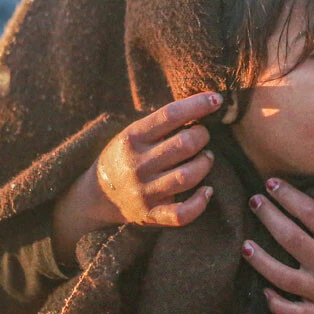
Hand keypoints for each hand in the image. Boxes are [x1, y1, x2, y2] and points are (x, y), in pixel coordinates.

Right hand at [52, 92, 221, 265]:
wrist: (97, 196)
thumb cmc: (125, 156)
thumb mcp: (133, 133)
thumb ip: (162, 123)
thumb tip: (202, 106)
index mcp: (133, 138)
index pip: (169, 115)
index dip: (197, 105)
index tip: (216, 99)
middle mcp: (138, 165)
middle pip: (184, 145)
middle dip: (202, 136)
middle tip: (202, 136)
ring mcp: (144, 192)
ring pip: (188, 176)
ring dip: (205, 163)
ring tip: (205, 157)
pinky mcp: (151, 215)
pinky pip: (182, 213)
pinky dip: (200, 202)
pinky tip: (207, 190)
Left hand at [241, 178, 313, 313]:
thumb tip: (310, 193)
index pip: (310, 213)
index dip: (288, 196)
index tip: (271, 183)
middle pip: (291, 239)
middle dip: (269, 217)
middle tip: (254, 201)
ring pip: (284, 278)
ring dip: (261, 261)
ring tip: (245, 245)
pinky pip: (293, 313)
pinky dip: (276, 305)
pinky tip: (263, 290)